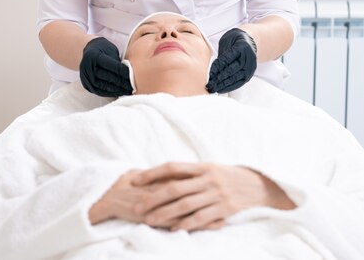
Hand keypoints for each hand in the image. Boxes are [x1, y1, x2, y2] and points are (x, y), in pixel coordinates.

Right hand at [79, 37, 132, 96]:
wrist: (85, 51)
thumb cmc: (101, 48)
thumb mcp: (110, 49)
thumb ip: (117, 61)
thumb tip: (129, 74)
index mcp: (95, 55)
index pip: (113, 66)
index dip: (124, 72)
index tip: (134, 77)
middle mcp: (88, 67)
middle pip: (108, 77)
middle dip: (123, 83)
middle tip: (133, 86)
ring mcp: (86, 77)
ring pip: (104, 87)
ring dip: (118, 90)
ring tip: (128, 91)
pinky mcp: (86, 85)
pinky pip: (99, 91)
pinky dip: (110, 93)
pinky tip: (119, 93)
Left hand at [131, 162, 294, 231]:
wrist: (259, 185)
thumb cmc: (229, 177)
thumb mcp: (211, 169)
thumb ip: (190, 174)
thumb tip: (163, 177)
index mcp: (202, 166)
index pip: (172, 167)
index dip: (152, 173)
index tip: (135, 180)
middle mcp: (207, 179)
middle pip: (175, 188)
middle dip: (153, 198)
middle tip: (137, 207)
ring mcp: (216, 194)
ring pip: (185, 205)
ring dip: (165, 213)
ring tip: (149, 220)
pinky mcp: (225, 209)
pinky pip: (202, 218)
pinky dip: (187, 224)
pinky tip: (174, 229)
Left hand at [206, 28, 256, 93]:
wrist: (251, 42)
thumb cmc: (236, 39)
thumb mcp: (228, 41)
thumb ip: (222, 53)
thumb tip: (214, 68)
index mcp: (241, 46)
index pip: (227, 59)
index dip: (217, 67)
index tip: (209, 73)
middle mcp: (248, 58)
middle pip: (231, 71)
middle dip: (218, 79)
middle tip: (209, 84)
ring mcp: (250, 67)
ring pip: (235, 78)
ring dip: (222, 85)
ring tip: (213, 89)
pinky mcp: (249, 74)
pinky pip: (239, 83)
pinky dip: (229, 87)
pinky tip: (221, 89)